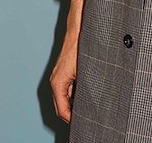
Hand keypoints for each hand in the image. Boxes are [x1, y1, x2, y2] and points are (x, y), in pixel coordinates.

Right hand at [50, 0, 83, 122]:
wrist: (79, 28)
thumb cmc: (82, 46)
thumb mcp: (86, 71)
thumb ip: (86, 89)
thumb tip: (94, 103)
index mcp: (58, 83)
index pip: (63, 110)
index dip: (73, 120)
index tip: (84, 124)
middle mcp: (57, 81)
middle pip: (63, 106)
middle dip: (74, 114)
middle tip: (88, 120)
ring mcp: (60, 76)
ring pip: (66, 98)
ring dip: (76, 104)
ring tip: (90, 111)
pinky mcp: (66, 71)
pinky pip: (69, 88)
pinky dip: (77, 95)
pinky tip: (89, 96)